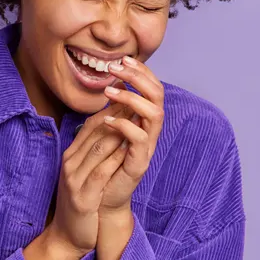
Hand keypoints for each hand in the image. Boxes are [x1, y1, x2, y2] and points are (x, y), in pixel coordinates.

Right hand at [44, 105, 132, 255]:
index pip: (92, 124)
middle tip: (140, 102)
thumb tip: (115, 125)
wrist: (67, 236)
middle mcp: (70, 163)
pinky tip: (130, 150)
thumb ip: (95, 150)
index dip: (113, 109)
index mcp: (71, 155)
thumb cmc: (82, 201)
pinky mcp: (82, 198)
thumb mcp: (85, 172)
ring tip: (140, 120)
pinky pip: (100, 173)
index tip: (133, 98)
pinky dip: (116, 159)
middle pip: (96, 131)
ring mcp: (74, 179)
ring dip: (120, 132)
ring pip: (98, 148)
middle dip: (120, 115)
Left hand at [96, 55, 164, 212]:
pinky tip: (107, 120)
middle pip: (159, 95)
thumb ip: (113, 111)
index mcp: (144, 122)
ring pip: (154, 114)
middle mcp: (150, 132)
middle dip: (139, 77)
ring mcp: (147, 148)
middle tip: (115, 68)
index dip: (142, 71)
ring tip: (109, 92)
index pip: (152, 88)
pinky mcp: (139, 163)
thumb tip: (114, 83)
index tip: (122, 59)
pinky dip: (124, 125)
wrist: (100, 201)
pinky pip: (140, 139)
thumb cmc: (102, 165)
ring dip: (132, 98)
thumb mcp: (106, 132)